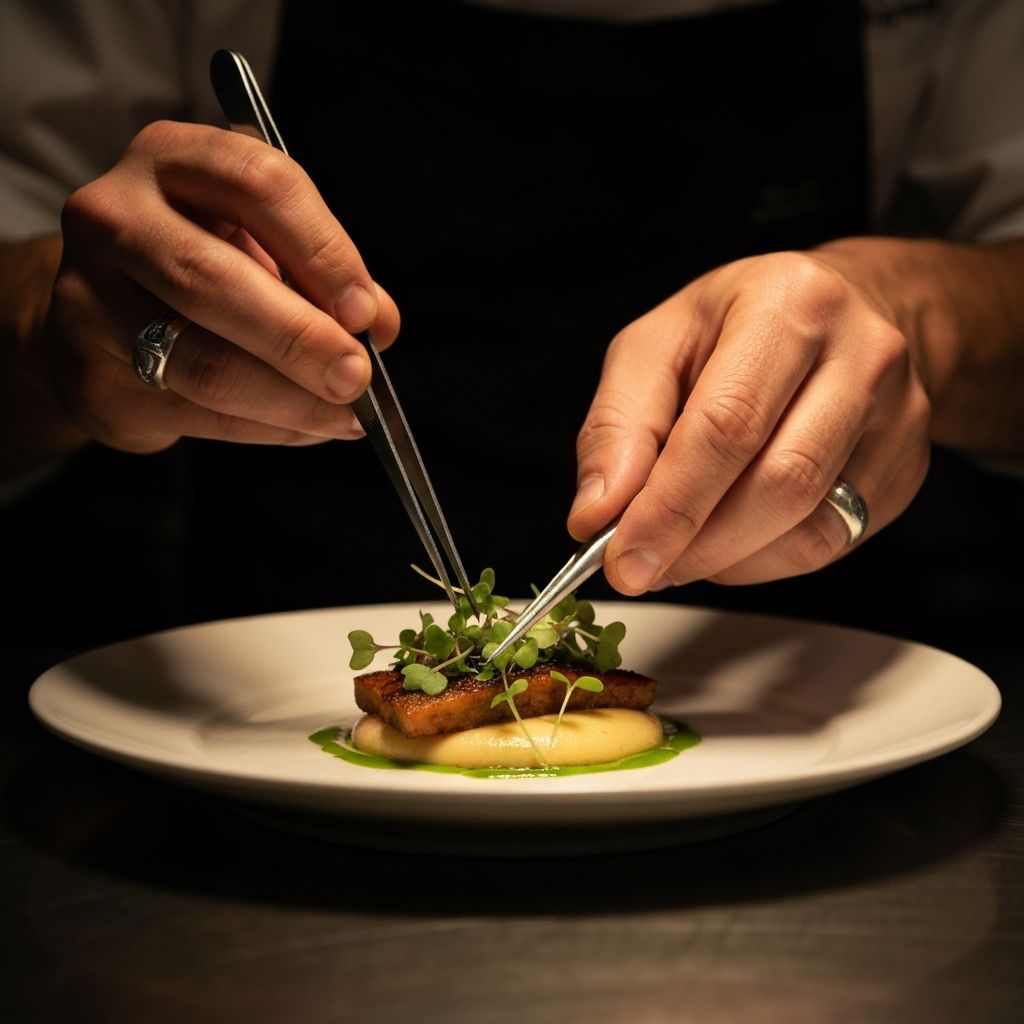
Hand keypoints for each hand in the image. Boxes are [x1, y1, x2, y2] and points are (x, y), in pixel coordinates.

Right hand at [42, 119, 398, 454]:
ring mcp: (89, 299)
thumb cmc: (202, 268)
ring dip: (290, 398)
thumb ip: (322, 275)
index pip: (258, 185)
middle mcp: (116, 216)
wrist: (102, 317)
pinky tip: (307, 426)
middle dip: (301, 338)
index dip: (321, 251)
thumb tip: (380, 326)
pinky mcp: (92, 377)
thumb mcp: (262, 245)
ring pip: (203, 361)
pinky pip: (198, 413)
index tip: (364, 311)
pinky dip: (268, 427)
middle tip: (357, 377)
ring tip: (345, 415)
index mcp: (173, 159)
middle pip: (213, 279)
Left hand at [567, 249, 931, 592]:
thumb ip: (617, 426)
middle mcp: (862, 356)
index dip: (670, 505)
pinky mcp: (906, 471)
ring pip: (811, 529)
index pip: (727, 425)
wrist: (837, 315)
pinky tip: (730, 539)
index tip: (623, 558)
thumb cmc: (737, 326)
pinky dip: (763, 561)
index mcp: (788, 304)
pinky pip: (829, 546)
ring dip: (727, 560)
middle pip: (779, 484)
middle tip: (642, 567)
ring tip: (679, 549)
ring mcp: (898, 419)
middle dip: (697, 544)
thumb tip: (598, 514)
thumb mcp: (656, 345)